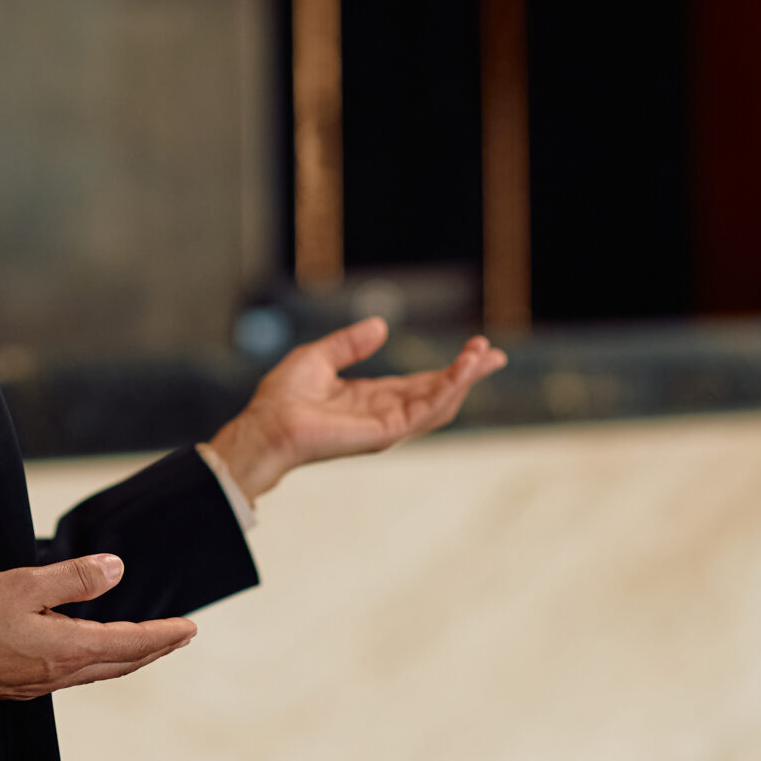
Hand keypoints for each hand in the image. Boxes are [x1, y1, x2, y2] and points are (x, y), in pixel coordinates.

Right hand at [0, 554, 195, 705]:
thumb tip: (116, 571)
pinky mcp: (19, 684)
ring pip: (97, 672)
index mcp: (65, 649)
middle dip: (154, 649)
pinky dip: (96, 662)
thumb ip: (73, 579)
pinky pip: (72, 675)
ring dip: (127, 658)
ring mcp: (38, 684)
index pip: (129, 643)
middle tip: (180, 637)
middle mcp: (58, 674)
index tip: (190, 629)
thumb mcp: (22, 584)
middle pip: (120, 663)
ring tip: (145, 645)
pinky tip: (88, 653)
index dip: (163, 635)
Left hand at [209, 318, 505, 502]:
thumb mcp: (319, 357)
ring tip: (483, 356)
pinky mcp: (383, 434)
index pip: (423, 384)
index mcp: (373, 398)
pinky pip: (423, 414)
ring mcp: (387, 427)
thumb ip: (350, 344)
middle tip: (494, 353)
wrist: (266, 425)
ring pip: (438, 405)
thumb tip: (381, 325)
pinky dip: (445, 393)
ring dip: (463, 381)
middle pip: (439, 394)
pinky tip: (460, 374)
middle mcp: (385, 414)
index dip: (452, 368)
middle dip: (468, 374)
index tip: (479, 348)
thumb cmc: (282, 398)